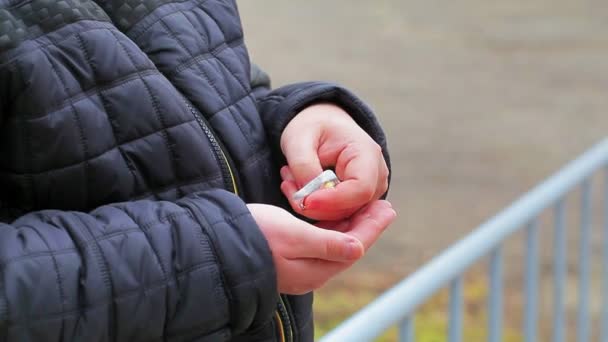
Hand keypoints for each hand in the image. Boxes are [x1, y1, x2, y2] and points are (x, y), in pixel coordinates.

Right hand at [247, 200, 395, 294]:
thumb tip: (358, 249)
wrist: (220, 243)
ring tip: (365, 206)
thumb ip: (326, 244)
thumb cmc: (256, 235)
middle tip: (383, 204)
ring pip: (336, 244)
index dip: (373, 227)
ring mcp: (301, 267)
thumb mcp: (292, 236)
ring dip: (351, 224)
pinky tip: (337, 215)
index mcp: (316, 269)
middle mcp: (312, 272)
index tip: (388, 207)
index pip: (354, 246)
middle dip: (366, 225)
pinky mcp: (291, 258)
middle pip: (348, 246)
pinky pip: (321, 243)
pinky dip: (333, 227)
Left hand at [280, 103, 388, 220]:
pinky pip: (336, 215)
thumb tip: (309, 198)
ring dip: (310, 204)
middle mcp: (376, 176)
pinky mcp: (357, 202)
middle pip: (350, 207)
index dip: (332, 200)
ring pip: (340, 215)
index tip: (304, 200)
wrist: (321, 125)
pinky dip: (314, 207)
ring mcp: (370, 192)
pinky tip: (298, 189)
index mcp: (367, 154)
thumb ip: (304, 167)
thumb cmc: (313, 127)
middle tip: (287, 184)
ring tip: (290, 180)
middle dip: (315, 204)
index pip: (360, 189)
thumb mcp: (299, 139)